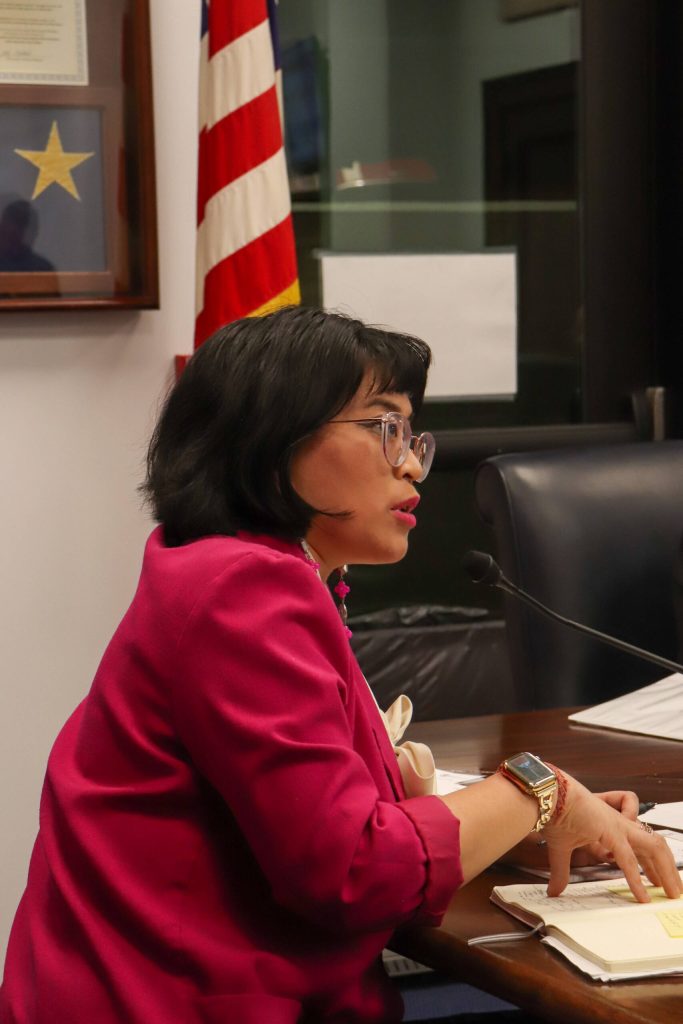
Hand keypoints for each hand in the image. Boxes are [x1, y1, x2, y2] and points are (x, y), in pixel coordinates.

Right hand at [543, 774, 681, 902]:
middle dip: (667, 869)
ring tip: (671, 893)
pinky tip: (642, 896)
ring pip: (654, 847)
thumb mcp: (562, 849)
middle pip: (655, 845)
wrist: (548, 795)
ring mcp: (619, 826)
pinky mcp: (610, 830)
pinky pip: (627, 859)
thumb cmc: (555, 813)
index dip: (652, 865)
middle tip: (674, 891)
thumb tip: (555, 890)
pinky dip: (636, 879)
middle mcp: (621, 825)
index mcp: (613, 826)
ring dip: (665, 871)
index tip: (657, 883)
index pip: (641, 845)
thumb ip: (562, 871)